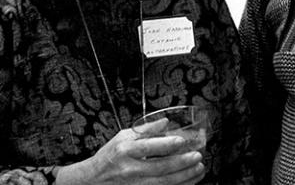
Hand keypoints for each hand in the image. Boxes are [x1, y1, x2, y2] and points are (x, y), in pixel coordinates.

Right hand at [55, 126, 205, 184]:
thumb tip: (166, 121)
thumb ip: (146, 129)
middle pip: (160, 168)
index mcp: (126, 151)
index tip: (182, 140)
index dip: (166, 144)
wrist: (91, 182)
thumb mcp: (122, 136)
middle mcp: (130, 169)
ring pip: (163, 183)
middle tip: (198, 156)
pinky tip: (188, 182)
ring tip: (199, 169)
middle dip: (182, 163)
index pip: (149, 147)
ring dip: (184, 178)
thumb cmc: (109, 156)